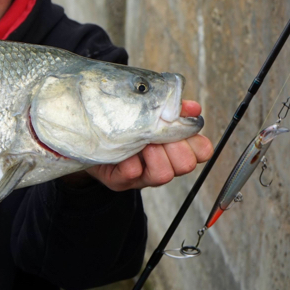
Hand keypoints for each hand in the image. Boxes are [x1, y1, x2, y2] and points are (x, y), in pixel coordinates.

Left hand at [85, 100, 213, 190]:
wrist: (87, 135)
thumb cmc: (122, 122)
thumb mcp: (148, 111)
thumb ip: (171, 108)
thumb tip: (192, 107)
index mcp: (174, 147)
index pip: (202, 151)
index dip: (195, 140)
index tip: (179, 126)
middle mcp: (162, 165)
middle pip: (186, 165)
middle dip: (174, 146)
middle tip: (157, 135)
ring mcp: (142, 177)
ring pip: (163, 175)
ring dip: (154, 154)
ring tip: (142, 142)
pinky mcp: (120, 181)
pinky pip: (132, 173)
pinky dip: (129, 160)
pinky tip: (123, 150)